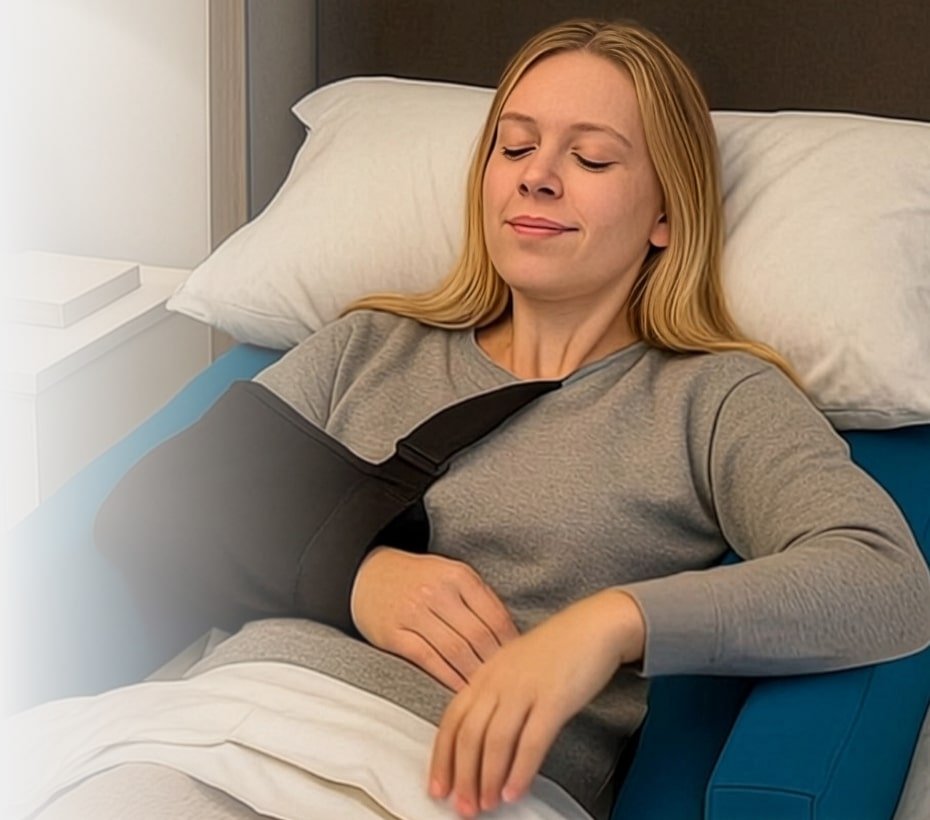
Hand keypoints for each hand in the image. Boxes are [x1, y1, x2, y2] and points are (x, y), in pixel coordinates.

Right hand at [351, 547, 519, 690]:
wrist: (368, 574)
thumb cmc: (418, 580)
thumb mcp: (451, 575)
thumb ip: (479, 599)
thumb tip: (511, 636)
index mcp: (458, 576)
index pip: (495, 616)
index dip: (511, 645)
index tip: (521, 664)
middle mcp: (437, 591)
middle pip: (478, 636)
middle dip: (496, 665)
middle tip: (508, 685)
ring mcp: (414, 612)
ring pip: (456, 650)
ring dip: (475, 675)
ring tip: (488, 692)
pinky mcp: (394, 633)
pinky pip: (428, 660)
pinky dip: (448, 678)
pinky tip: (461, 690)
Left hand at [428, 589, 645, 816]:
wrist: (594, 626)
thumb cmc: (557, 650)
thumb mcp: (514, 666)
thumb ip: (495, 695)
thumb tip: (481, 742)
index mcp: (486, 674)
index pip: (452, 719)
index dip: (442, 757)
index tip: (438, 787)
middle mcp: (498, 681)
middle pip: (468, 734)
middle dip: (462, 776)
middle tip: (462, 808)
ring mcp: (525, 688)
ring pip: (494, 741)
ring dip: (487, 779)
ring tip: (486, 806)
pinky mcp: (554, 699)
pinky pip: (531, 741)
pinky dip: (520, 771)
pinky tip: (514, 791)